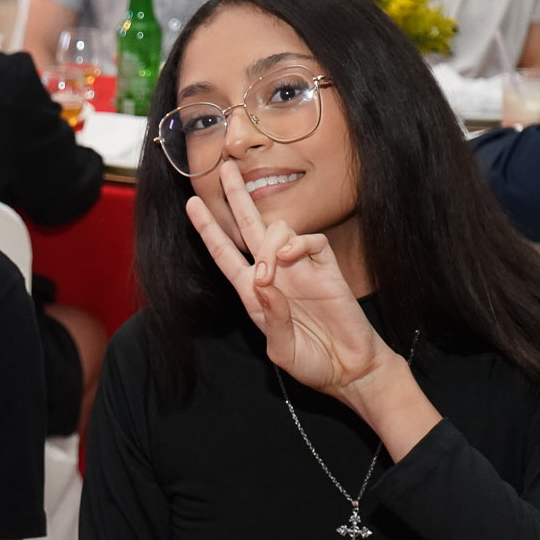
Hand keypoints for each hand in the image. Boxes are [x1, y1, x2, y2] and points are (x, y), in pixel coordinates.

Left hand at [185, 160, 390, 397]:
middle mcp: (274, 274)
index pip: (225, 253)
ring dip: (266, 244)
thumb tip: (264, 281)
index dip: (208, 229)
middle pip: (249, 226)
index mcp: (254, 292)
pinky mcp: (326, 268)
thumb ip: (271, 318)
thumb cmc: (312, 362)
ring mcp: (300, 268)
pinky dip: (297, 243)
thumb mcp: (282, 349)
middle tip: (225, 170)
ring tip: (268, 272)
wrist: (349, 369)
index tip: (191, 204)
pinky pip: (310, 240)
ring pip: (278, 229)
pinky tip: (289, 257)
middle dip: (236, 197)